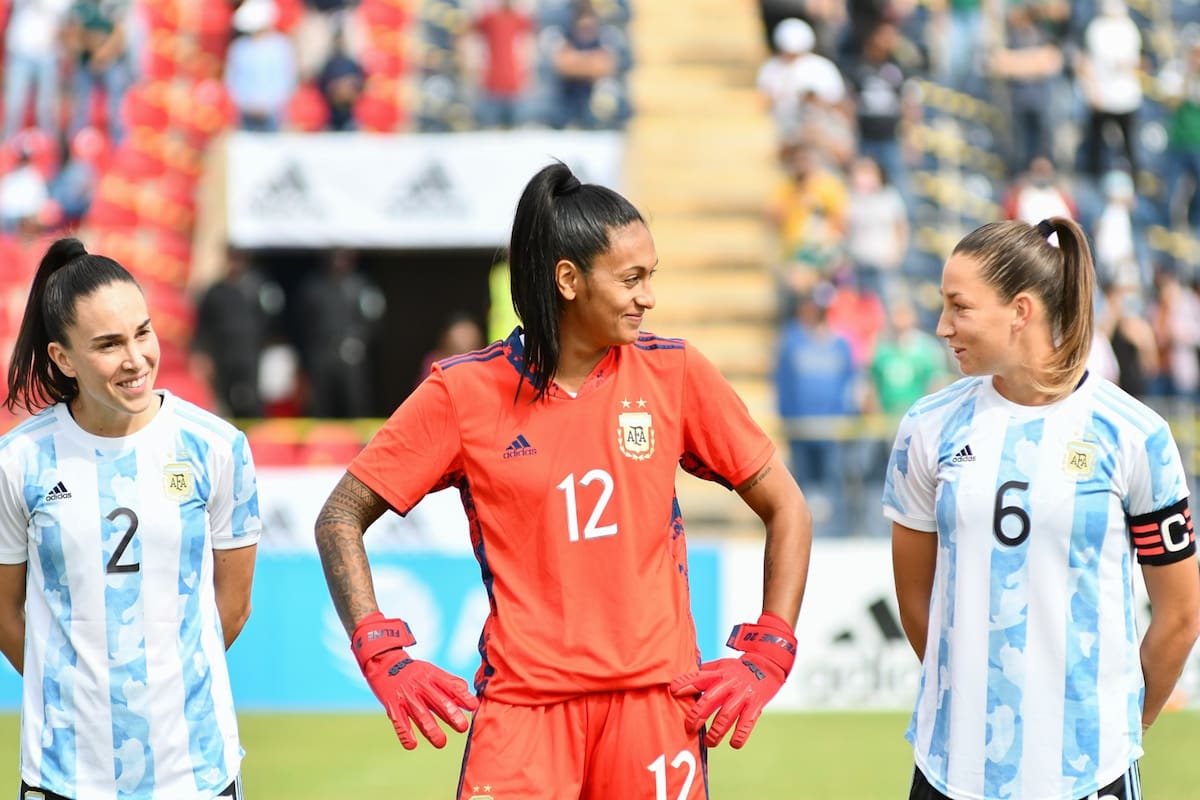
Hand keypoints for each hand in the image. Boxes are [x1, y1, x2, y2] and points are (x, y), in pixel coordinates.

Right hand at [351, 612, 478, 748]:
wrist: (384, 662)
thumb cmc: (413, 671)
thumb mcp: (432, 671)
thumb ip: (450, 682)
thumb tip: (468, 692)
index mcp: (432, 677)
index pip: (450, 686)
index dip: (462, 696)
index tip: (473, 706)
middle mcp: (420, 686)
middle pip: (437, 701)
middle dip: (451, 714)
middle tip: (462, 727)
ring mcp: (406, 697)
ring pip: (420, 715)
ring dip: (431, 730)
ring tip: (441, 742)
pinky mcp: (392, 706)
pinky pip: (399, 722)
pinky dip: (405, 734)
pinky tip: (412, 745)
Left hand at [670, 612, 796, 748]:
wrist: (768, 666)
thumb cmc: (738, 669)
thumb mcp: (721, 665)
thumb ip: (703, 673)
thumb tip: (679, 680)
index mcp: (719, 674)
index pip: (699, 678)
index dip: (686, 683)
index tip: (673, 691)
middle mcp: (730, 685)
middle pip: (710, 700)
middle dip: (697, 715)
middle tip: (689, 728)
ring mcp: (743, 696)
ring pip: (727, 716)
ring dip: (716, 732)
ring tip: (708, 743)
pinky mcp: (755, 706)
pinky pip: (747, 724)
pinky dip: (740, 736)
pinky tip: (733, 743)